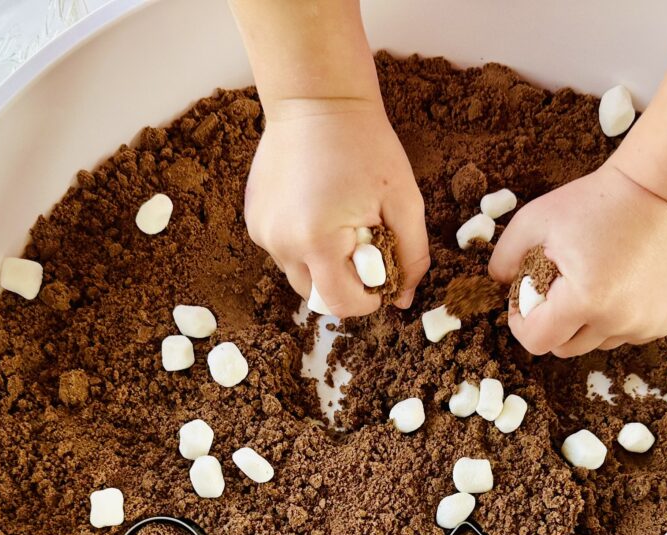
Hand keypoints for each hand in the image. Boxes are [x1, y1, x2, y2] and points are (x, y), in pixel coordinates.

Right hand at [245, 98, 428, 317]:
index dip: (367, 301)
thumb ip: (412, 257)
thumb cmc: (365, 144)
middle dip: (344, 285)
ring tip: (340, 226)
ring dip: (323, 267)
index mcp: (317, 242)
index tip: (382, 279)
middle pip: (317, 296)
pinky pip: (284, 252)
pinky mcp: (254, 221)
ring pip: (299, 276)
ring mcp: (262, 233)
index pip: (341, 305)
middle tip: (364, 247)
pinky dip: (304, 246)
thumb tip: (402, 299)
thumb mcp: (405, 202)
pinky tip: (317, 212)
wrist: (315, 97)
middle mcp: (280, 243)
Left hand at [488, 161, 666, 356]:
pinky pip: (626, 334)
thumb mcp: (535, 219)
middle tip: (555, 290)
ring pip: (596, 343)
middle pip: (564, 348)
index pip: (536, 341)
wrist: (665, 190)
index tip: (524, 301)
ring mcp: (645, 325)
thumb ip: (504, 257)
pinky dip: (616, 318)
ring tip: (592, 283)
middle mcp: (618, 321)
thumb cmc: (597, 201)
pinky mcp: (664, 322)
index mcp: (584, 301)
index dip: (522, 324)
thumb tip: (499, 285)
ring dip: (585, 323)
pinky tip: (621, 284)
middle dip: (552, 325)